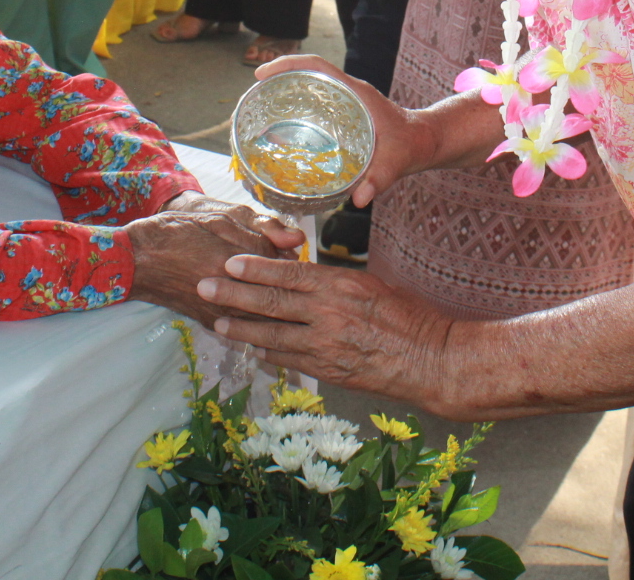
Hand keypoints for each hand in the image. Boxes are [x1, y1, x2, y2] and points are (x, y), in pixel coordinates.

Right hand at [126, 196, 302, 327]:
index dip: (288, 254)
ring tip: (286, 292)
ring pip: (266, 316)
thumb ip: (262, 228)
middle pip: (276, 293)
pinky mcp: (212, 322)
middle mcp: (230, 293)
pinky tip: (265, 310)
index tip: (291, 248)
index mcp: (234, 263)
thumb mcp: (220, 219)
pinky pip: (247, 326)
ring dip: (279, 304)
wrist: (138, 260)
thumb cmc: (177, 232)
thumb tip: (298, 239)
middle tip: (293, 273)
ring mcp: (221, 312)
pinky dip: (260, 318)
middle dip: (288, 282)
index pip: (279, 263)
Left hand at [199, 256, 456, 409]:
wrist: (429, 359)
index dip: (255, 268)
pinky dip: (269, 353)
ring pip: (272, 335)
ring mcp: (325, 346)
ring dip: (241, 329)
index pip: (288, 275)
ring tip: (217, 323)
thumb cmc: (409, 316)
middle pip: (270, 304)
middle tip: (203, 287)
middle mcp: (327, 315)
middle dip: (232, 296)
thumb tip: (307, 278)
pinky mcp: (328, 371)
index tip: (229, 262)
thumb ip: (336, 283)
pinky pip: (290, 360)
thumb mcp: (373, 285)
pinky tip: (254, 349)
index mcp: (340, 286)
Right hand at [252, 56, 442, 206]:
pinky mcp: (345, 115)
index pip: (317, 66)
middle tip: (252, 97)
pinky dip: (297, 112)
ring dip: (285, 95)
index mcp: (356, 92)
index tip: (263, 74)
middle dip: (278, 79)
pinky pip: (316, 105)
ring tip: (259, 114)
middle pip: (307, 74)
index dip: (288, 64)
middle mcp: (348, 93)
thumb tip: (359, 199)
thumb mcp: (398, 160)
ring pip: (310, 89)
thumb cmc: (414, 144)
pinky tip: (283, 133)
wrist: (427, 141)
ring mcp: (346, 103)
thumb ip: (380, 178)